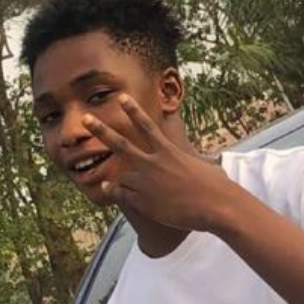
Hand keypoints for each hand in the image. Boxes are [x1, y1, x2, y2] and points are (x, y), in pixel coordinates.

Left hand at [83, 95, 233, 233]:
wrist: (214, 206)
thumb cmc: (217, 187)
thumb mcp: (207, 168)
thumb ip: (200, 163)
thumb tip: (213, 163)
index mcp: (167, 151)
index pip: (146, 126)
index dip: (133, 110)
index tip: (121, 97)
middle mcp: (153, 163)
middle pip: (121, 143)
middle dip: (101, 129)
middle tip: (85, 118)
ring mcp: (145, 182)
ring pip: (121, 176)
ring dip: (114, 178)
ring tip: (101, 178)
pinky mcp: (143, 201)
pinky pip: (122, 194)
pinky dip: (115, 191)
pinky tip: (108, 190)